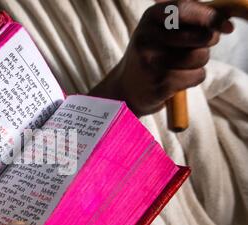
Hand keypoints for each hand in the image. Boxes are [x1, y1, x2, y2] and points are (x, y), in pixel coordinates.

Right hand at [90, 0, 232, 116]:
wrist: (126, 89)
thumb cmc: (151, 55)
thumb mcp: (159, 29)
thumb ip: (189, 19)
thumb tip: (225, 23)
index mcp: (149, 18)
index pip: (185, 9)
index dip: (209, 16)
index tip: (224, 25)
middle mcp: (148, 38)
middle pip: (201, 35)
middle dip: (207, 42)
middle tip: (197, 47)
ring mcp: (152, 62)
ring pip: (201, 57)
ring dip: (198, 63)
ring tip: (179, 66)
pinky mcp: (160, 83)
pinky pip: (197, 76)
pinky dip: (192, 79)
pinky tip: (176, 79)